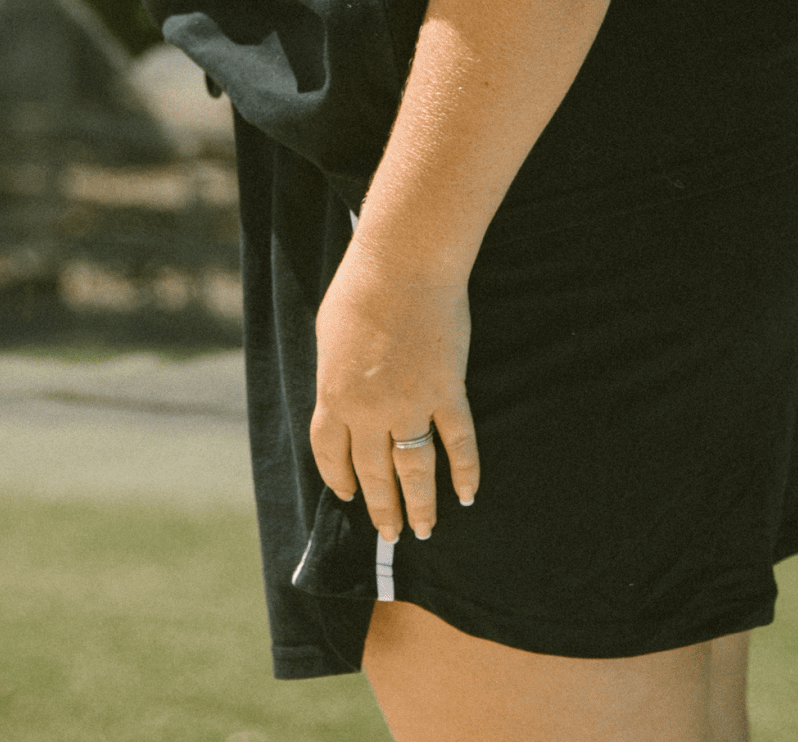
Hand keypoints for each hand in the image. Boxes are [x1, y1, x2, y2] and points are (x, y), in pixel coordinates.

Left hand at [309, 236, 479, 542]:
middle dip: (382, 508)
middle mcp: (368, 411)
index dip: (341, 480)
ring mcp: (409, 403)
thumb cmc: (362, 288)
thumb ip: (336, 375)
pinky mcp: (446, 390)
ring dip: (420, 505)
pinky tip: (467, 494)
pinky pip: (457, 442)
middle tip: (391, 534)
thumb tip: (341, 396)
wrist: (403, 263)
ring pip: (414, 470)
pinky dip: (464, 472)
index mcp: (333, 395)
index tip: (350, 496)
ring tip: (425, 531)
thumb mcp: (330, 335)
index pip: (332, 455)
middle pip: (373, 473)